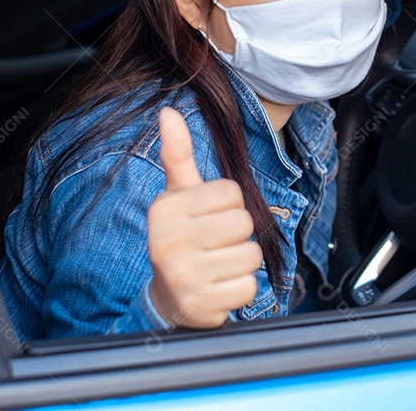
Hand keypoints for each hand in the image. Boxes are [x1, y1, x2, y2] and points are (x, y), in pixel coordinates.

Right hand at [147, 107, 262, 328]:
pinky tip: (220, 287)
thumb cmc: (182, 237)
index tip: (208, 217)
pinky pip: (250, 286)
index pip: (231, 192)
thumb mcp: (178, 196)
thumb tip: (168, 111)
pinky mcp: (202, 305)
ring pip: (251, 254)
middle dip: (237, 233)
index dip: (228, 204)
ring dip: (241, 261)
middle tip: (215, 244)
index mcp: (164, 210)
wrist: (169, 298)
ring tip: (218, 265)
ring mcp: (184, 276)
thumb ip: (178, 155)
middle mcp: (168, 243)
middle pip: (243, 222)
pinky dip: (242, 288)